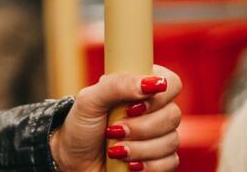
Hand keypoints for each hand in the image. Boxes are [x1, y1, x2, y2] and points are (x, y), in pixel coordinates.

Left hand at [51, 65, 181, 171]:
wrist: (72, 160)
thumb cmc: (80, 126)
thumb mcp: (89, 100)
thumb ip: (116, 85)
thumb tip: (150, 83)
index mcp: (140, 88)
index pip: (171, 82)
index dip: (158, 96)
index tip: (132, 107)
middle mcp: (154, 110)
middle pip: (173, 115)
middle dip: (141, 127)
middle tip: (113, 130)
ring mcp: (159, 136)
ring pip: (172, 141)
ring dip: (139, 148)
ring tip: (114, 149)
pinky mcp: (160, 160)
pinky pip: (170, 162)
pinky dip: (147, 165)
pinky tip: (128, 164)